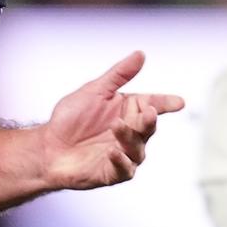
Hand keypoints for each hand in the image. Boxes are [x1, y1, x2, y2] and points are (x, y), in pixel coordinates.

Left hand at [41, 51, 183, 189]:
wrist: (48, 145)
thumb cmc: (70, 118)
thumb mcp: (95, 90)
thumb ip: (119, 74)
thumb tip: (140, 54)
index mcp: (128, 111)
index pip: (152, 105)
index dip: (165, 103)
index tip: (178, 102)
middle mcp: (130, 133)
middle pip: (148, 127)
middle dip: (149, 120)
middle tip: (147, 112)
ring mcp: (124, 154)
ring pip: (138, 149)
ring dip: (129, 137)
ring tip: (116, 125)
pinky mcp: (112, 173)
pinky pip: (123, 170)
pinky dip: (120, 161)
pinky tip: (112, 151)